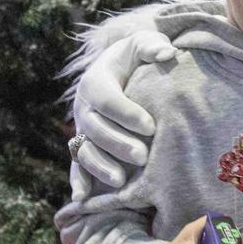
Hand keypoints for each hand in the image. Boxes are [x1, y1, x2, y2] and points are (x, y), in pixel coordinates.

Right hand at [71, 31, 177, 187]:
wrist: (117, 69)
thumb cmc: (133, 58)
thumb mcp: (141, 45)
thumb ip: (152, 45)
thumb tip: (166, 53)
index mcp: (95, 81)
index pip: (108, 100)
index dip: (127, 114)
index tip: (151, 127)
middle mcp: (84, 106)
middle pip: (96, 128)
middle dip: (118, 144)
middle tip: (143, 157)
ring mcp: (81, 128)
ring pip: (85, 150)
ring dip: (100, 167)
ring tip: (120, 181)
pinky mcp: (83, 145)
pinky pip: (76, 165)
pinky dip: (78, 181)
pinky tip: (82, 198)